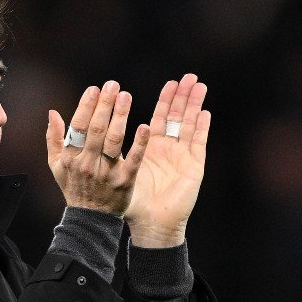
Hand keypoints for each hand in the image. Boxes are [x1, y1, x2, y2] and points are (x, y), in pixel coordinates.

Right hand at [46, 81, 150, 215]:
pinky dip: (139, 144)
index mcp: (70, 157)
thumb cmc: (74, 188)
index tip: (95, 89)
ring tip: (126, 96)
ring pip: (113, 141)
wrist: (90, 219)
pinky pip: (133, 160)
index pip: (78, 127)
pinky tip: (144, 126)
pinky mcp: (124, 182)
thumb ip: (53, 138)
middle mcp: (87, 164)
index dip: (86, 106)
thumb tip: (52, 112)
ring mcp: (106, 173)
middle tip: (113, 85)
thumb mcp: (56, 165)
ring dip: (120, 116)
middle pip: (96, 130)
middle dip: (104, 105)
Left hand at [124, 74, 209, 246]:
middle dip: (183, 97)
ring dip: (195, 106)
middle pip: (178, 117)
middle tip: (187, 77)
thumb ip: (109, 150)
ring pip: (190, 126)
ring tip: (198, 85)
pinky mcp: (193, 168)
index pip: (160, 118)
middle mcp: (169, 150)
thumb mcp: (118, 171)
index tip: (170, 83)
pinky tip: (204, 113)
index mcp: (152, 149)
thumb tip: (98, 135)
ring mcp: (183, 157)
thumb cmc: (133, 202)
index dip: (165, 101)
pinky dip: (201, 128)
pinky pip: (198, 144)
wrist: (151, 224)